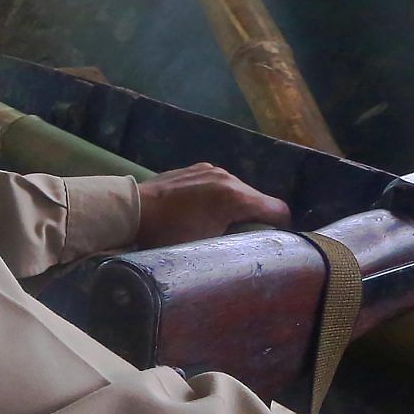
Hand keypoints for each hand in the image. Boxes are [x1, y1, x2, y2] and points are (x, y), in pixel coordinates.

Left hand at [133, 163, 291, 248]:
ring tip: (220, 224)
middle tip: (242, 237)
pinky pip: (221, 183)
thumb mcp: (207, 246)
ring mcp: (212, 170)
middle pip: (259, 199)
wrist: (133, 210)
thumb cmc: (168, 234)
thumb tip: (254, 243)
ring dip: (237, 206)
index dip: (280, 227)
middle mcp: (228, 178)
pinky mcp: (199, 167)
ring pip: (240, 190)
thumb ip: (237, 240)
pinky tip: (204, 209)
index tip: (272, 241)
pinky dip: (220, 196)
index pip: (278, 209)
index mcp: (235, 198)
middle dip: (256, 217)